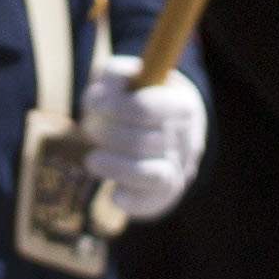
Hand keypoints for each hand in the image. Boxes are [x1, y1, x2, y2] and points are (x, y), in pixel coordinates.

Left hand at [83, 63, 209, 222]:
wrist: (168, 129)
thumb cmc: (140, 98)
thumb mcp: (128, 75)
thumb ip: (113, 76)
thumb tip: (99, 100)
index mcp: (182, 105)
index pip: (144, 109)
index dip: (114, 107)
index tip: (96, 103)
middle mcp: (186, 139)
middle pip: (140, 141)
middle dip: (107, 134)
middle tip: (92, 128)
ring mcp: (178, 169)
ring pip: (146, 174)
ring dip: (112, 166)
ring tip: (93, 160)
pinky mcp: (165, 195)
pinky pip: (149, 204)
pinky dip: (128, 199)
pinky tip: (114, 191)